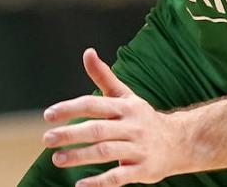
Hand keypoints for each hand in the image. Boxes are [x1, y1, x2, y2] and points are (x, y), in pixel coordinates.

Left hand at [41, 48, 188, 186]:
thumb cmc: (143, 118)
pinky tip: (80, 185)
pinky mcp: (142, 170)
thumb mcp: (126, 96)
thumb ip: (104, 76)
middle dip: (70, 134)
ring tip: (57, 159)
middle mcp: (132, 126)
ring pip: (106, 152)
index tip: (48, 115)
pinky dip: (99, 182)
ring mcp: (138, 148)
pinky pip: (119, 177)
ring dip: (80, 156)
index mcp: (125, 107)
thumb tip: (87, 52)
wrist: (180, 142)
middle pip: (97, 129)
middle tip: (47, 139)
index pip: (93, 104)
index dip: (70, 108)